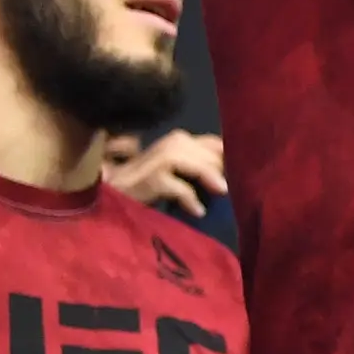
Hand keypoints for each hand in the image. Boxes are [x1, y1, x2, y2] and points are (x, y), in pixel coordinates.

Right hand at [100, 129, 226, 217]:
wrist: (109, 205)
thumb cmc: (150, 194)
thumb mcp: (180, 178)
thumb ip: (201, 170)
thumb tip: (235, 175)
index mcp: (176, 144)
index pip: (212, 141)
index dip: (230, 154)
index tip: (245, 170)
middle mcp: (164, 147)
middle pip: (202, 147)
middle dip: (220, 165)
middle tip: (231, 186)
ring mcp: (150, 163)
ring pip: (186, 158)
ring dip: (207, 174)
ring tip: (222, 192)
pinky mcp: (143, 181)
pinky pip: (172, 185)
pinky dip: (188, 197)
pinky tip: (198, 211)